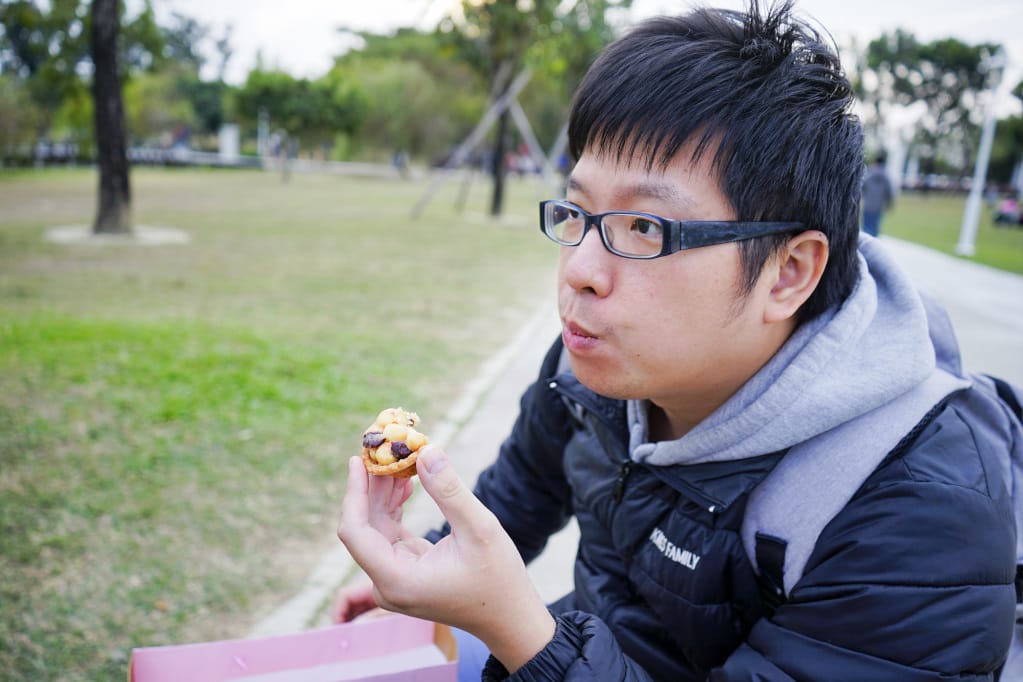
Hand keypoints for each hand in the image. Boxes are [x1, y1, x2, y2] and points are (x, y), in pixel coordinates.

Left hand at [337, 445, 555, 672]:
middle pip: (365, 526)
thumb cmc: (498, 580)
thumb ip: (449, 491)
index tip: (359, 459)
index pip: (354, 532)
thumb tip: (426, 452)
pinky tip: (407, 482)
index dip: (353, 492)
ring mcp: (395, 579)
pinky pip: (390, 533)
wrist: (510, 617)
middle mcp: (388, 583)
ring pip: (377, 527)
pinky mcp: (406, 572)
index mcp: (397, 579)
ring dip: (385, 492)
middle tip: (384, 447)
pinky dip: (396, 506)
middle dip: (372, 485)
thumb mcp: (479, 530)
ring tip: (399, 458)